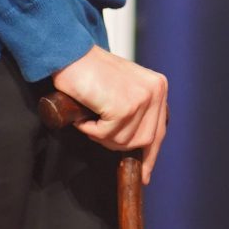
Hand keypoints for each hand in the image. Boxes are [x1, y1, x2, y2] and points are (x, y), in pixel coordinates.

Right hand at [51, 45, 169, 182]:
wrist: (69, 53)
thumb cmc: (89, 72)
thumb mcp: (122, 90)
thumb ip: (136, 112)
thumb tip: (140, 146)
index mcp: (158, 87)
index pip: (159, 130)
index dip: (150, 156)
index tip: (144, 176)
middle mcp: (155, 91)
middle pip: (144, 141)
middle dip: (117, 144)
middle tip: (96, 131)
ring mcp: (142, 98)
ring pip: (125, 141)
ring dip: (101, 136)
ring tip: (89, 118)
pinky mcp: (124, 106)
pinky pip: (107, 135)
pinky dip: (91, 130)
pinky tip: (85, 116)